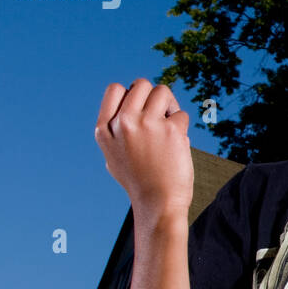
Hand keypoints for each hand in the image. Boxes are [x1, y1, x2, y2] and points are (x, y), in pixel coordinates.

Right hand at [94, 79, 194, 217]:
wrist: (157, 204)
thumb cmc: (138, 180)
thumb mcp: (113, 155)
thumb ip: (116, 129)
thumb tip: (128, 99)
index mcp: (104, 129)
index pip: (115, 89)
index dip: (131, 95)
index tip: (139, 111)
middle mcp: (123, 123)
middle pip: (141, 84)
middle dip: (153, 97)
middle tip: (159, 116)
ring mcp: (147, 124)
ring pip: (163, 91)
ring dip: (170, 105)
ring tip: (169, 126)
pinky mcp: (171, 130)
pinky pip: (181, 114)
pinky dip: (182, 127)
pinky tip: (177, 145)